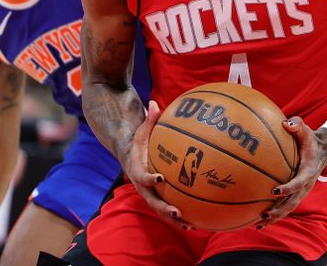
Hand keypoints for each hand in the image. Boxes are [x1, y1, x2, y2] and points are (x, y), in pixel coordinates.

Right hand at [125, 100, 191, 228]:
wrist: (128, 155)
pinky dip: (181, 215)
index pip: (142, 176)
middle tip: (177, 212)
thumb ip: (149, 119)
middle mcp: (142, 185)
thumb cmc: (139, 140)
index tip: (161, 178)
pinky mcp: (158, 196)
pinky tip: (198, 220)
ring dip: (173, 218)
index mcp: (137, 169)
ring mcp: (149, 193)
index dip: (150, 179)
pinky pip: (168, 206)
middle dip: (164, 208)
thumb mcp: (141, 130)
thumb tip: (154, 102)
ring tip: (190, 225)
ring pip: (160, 209)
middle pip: (152, 200)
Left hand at [259, 118, 326, 227]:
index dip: (288, 188)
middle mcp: (306, 185)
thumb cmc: (310, 139)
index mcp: (309, 171)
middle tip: (264, 214)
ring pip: (289, 208)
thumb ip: (297, 125)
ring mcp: (302, 191)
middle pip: (293, 202)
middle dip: (279, 210)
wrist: (323, 150)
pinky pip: (286, 206)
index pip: (298, 182)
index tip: (274, 191)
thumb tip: (286, 123)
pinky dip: (274, 213)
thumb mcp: (306, 130)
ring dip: (275, 217)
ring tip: (258, 224)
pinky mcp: (297, 193)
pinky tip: (258, 219)